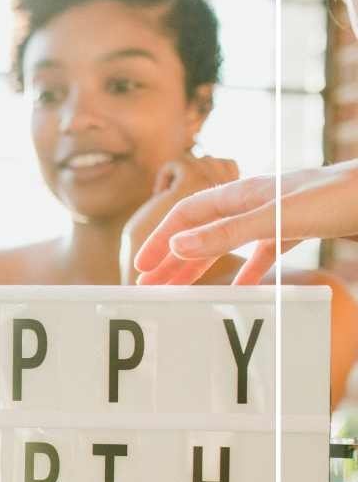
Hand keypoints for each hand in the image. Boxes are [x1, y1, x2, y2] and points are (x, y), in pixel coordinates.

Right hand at [135, 163, 357, 285]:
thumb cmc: (338, 196)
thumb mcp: (277, 217)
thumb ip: (227, 232)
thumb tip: (179, 246)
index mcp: (243, 193)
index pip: (187, 215)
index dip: (161, 240)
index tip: (143, 266)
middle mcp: (255, 202)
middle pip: (202, 231)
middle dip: (174, 258)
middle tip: (150, 285)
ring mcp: (276, 215)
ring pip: (227, 243)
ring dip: (203, 266)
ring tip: (181, 288)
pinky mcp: (298, 229)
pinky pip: (262, 253)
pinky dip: (248, 272)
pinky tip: (240, 288)